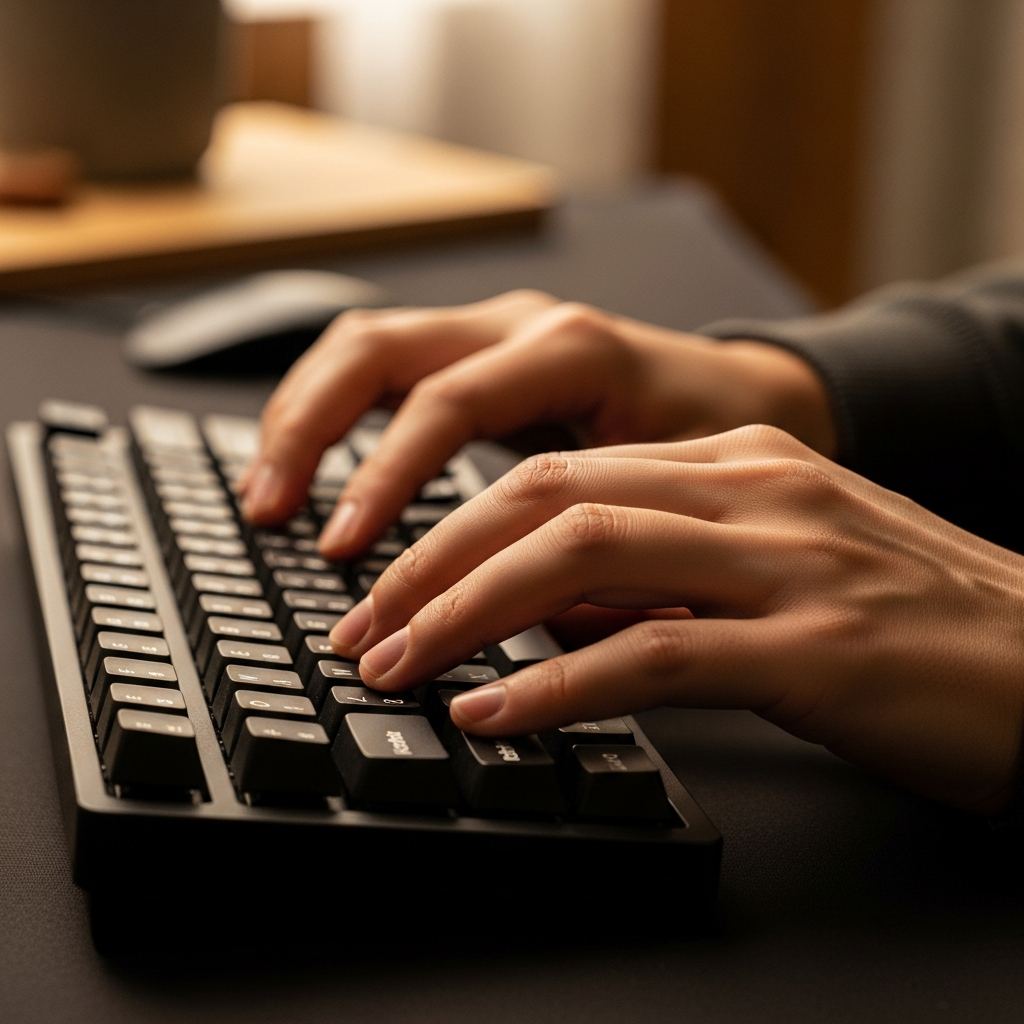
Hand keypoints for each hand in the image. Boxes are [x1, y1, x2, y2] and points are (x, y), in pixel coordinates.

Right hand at [239, 290, 835, 556]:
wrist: (744, 393)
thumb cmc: (720, 446)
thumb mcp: (675, 500)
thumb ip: (607, 559)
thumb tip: (534, 634)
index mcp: (573, 351)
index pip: (448, 404)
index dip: (387, 479)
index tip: (349, 555)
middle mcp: (523, 325)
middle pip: (379, 351)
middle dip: (311, 435)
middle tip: (272, 518)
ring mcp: (496, 329)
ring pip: (364, 345)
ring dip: (302, 418)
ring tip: (266, 496)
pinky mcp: (479, 351)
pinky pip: (382, 364)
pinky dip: (333, 414)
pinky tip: (310, 468)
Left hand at [329, 426, 1023, 814]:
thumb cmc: (908, 621)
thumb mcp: (768, 570)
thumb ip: (659, 576)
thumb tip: (546, 609)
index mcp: (734, 464)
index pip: (555, 473)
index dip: (450, 529)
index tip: (388, 585)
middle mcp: (750, 492)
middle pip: (546, 501)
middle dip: (433, 563)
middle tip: (365, 628)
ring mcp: (785, 562)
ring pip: (584, 558)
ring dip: (469, 614)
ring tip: (399, 666)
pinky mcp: (815, 646)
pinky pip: (656, 653)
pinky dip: (559, 684)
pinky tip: (496, 713)